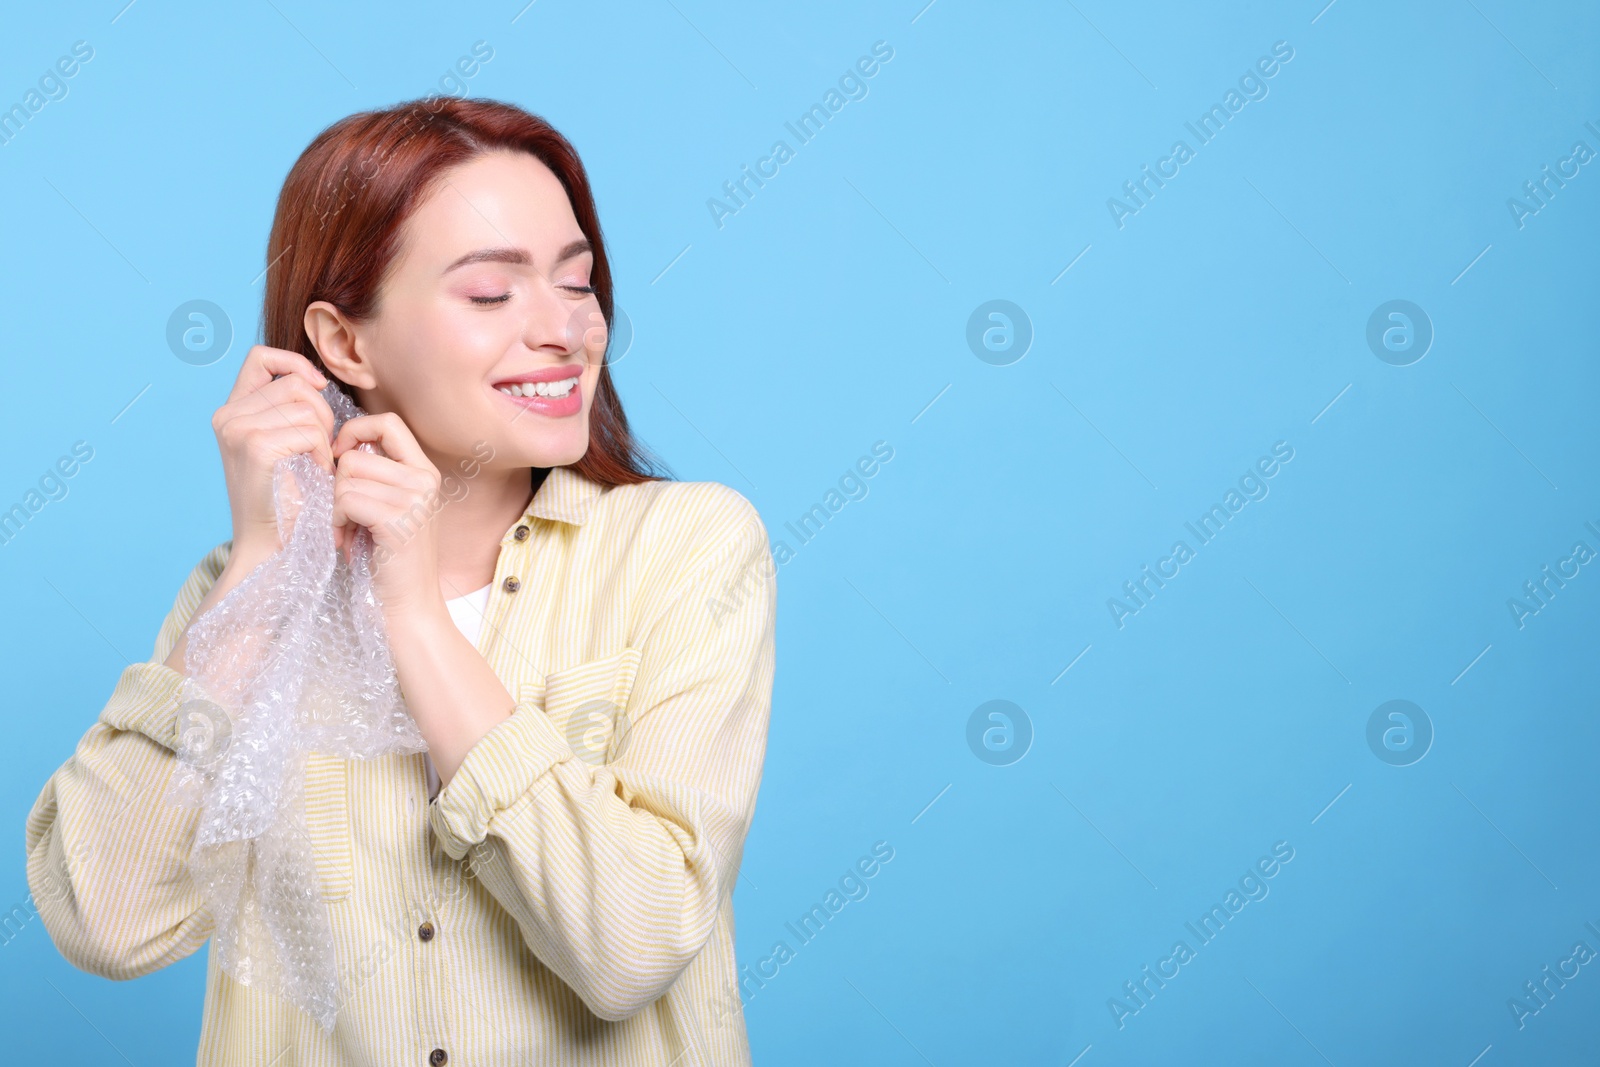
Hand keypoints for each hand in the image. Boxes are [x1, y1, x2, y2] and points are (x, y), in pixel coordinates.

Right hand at [212, 345, 334, 564]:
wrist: (273, 546)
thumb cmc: (287, 499)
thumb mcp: (284, 444)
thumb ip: (287, 410)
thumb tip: (316, 379)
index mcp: (232, 411)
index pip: (261, 357)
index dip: (294, 363)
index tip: (319, 386)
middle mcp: (228, 416)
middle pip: (295, 383)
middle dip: (322, 412)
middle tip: (321, 450)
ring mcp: (238, 430)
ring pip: (307, 407)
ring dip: (325, 438)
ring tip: (317, 466)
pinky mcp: (256, 448)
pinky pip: (311, 432)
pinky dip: (323, 454)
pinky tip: (316, 476)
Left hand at [329, 411, 444, 622]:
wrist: (409, 607)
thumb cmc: (390, 560)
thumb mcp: (390, 508)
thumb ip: (377, 476)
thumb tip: (340, 448)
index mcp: (425, 471)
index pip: (387, 422)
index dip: (354, 432)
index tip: (339, 458)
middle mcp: (425, 479)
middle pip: (355, 456)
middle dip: (337, 486)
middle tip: (346, 517)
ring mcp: (415, 499)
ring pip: (346, 478)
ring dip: (335, 508)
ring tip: (348, 532)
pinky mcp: (398, 520)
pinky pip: (346, 500)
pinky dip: (336, 521)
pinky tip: (346, 541)